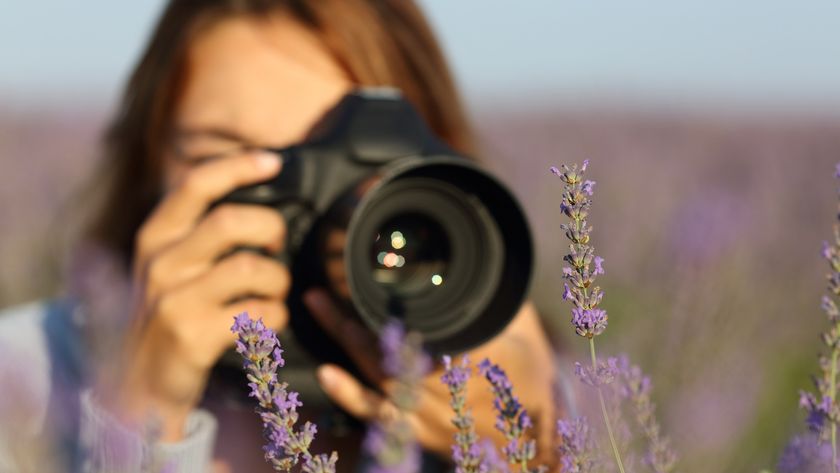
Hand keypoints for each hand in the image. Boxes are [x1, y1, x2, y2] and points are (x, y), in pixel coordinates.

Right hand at [98, 151, 289, 440]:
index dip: (238, 166)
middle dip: (270, 228)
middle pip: (230, 221)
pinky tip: (268, 322)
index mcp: (155, 236)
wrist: (142, 385)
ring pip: (250, 268)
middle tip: (278, 245)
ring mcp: (173, 299)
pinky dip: (276, 315)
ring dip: (278, 279)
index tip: (274, 160)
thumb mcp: (169, 266)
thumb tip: (254, 196)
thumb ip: (200, 233)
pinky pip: (258, 312)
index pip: (196, 184)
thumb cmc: (172, 315)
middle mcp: (159, 262)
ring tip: (275, 292)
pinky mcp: (192, 334)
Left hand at [303, 289, 557, 461]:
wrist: (534, 434)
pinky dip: (350, 395)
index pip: (438, 330)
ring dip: (346, 340)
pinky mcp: (420, 433)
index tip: (377, 281)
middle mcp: (455, 391)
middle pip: (397, 350)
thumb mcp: (523, 328)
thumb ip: (496, 300)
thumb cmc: (527, 373)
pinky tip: (326, 372)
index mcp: (484, 359)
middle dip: (358, 317)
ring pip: (381, 376)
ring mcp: (434, 416)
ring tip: (319, 305)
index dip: (404, 310)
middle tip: (329, 284)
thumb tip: (478, 259)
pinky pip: (380, 416)